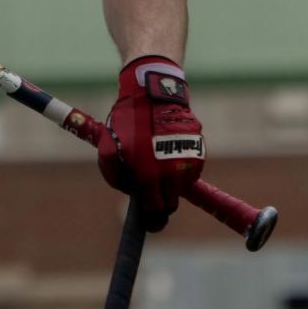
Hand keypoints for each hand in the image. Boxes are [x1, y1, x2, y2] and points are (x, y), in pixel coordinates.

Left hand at [97, 55, 203, 231]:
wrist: (153, 95)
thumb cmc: (128, 121)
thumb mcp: (108, 146)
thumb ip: (113, 174)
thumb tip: (129, 191)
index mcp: (149, 174)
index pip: (154, 209)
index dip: (150, 213)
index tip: (148, 212)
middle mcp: (172, 172)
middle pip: (171, 204)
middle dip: (161, 200)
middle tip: (152, 189)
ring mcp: (187, 161)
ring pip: (182, 188)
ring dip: (171, 183)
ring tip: (159, 165)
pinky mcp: (199, 152)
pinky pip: (191, 172)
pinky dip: (182, 169)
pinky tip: (170, 153)